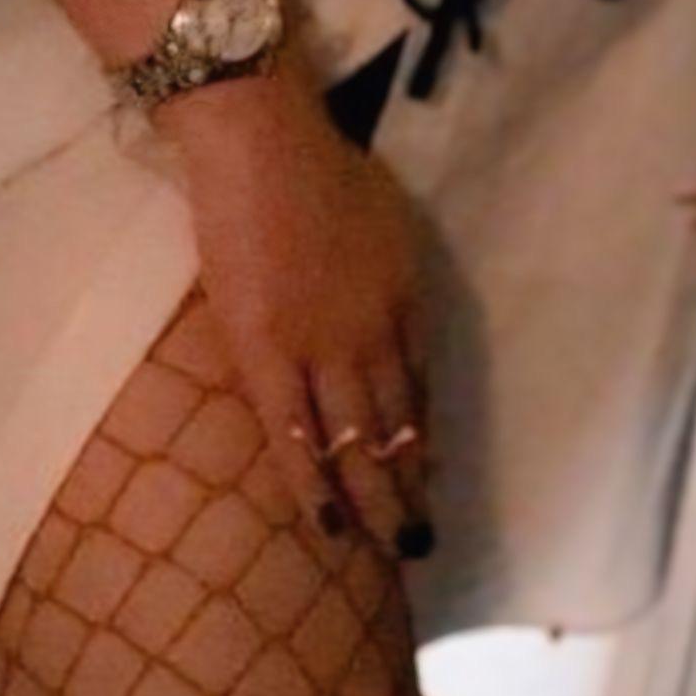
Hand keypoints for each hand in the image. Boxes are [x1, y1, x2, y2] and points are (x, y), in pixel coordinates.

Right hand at [162, 58, 434, 553]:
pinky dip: (311, 485)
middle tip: (421, 539)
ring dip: (376, 498)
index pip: (422, 383)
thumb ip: (387, 274)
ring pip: (359, 440)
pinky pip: (293, 435)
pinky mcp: (266, 355)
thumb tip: (385, 312)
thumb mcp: (384, 222)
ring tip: (389, 549)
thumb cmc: (318, 168)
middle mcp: (377, 331)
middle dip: (413, 483)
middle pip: (401, 422)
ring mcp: (324, 348)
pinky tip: (325, 526)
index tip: (430, 474)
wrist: (265, 146)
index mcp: (406, 297)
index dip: (424, 434)